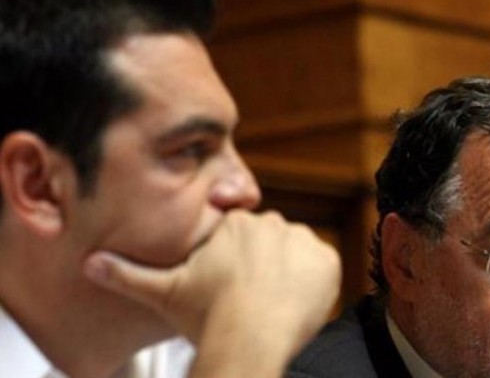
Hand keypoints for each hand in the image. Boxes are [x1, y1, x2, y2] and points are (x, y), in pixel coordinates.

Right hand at [83, 210, 340, 375]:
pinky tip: (294, 302)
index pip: (240, 239)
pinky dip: (313, 282)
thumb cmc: (206, 315)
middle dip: (261, 268)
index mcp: (234, 225)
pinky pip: (322, 265)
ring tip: (272, 304)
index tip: (231, 289)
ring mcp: (301, 240)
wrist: (249, 338)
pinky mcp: (326, 259)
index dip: (235, 266)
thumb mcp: (163, 292)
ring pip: (294, 254)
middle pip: (268, 245)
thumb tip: (89, 263)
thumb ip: (128, 274)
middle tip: (250, 300)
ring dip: (288, 273)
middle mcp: (270, 223)